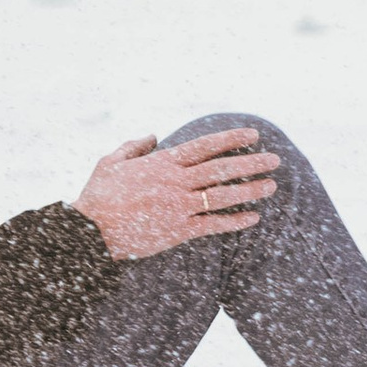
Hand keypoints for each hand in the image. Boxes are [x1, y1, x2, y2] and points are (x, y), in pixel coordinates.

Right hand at [73, 127, 280, 260]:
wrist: (90, 231)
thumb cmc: (98, 196)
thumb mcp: (110, 162)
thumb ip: (133, 146)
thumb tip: (153, 135)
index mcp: (161, 163)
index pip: (204, 146)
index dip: (230, 139)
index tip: (252, 134)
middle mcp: (174, 182)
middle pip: (220, 169)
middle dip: (250, 163)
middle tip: (275, 159)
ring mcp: (178, 207)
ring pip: (222, 196)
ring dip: (249, 191)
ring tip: (271, 186)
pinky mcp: (178, 231)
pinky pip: (212, 225)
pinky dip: (234, 221)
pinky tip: (252, 218)